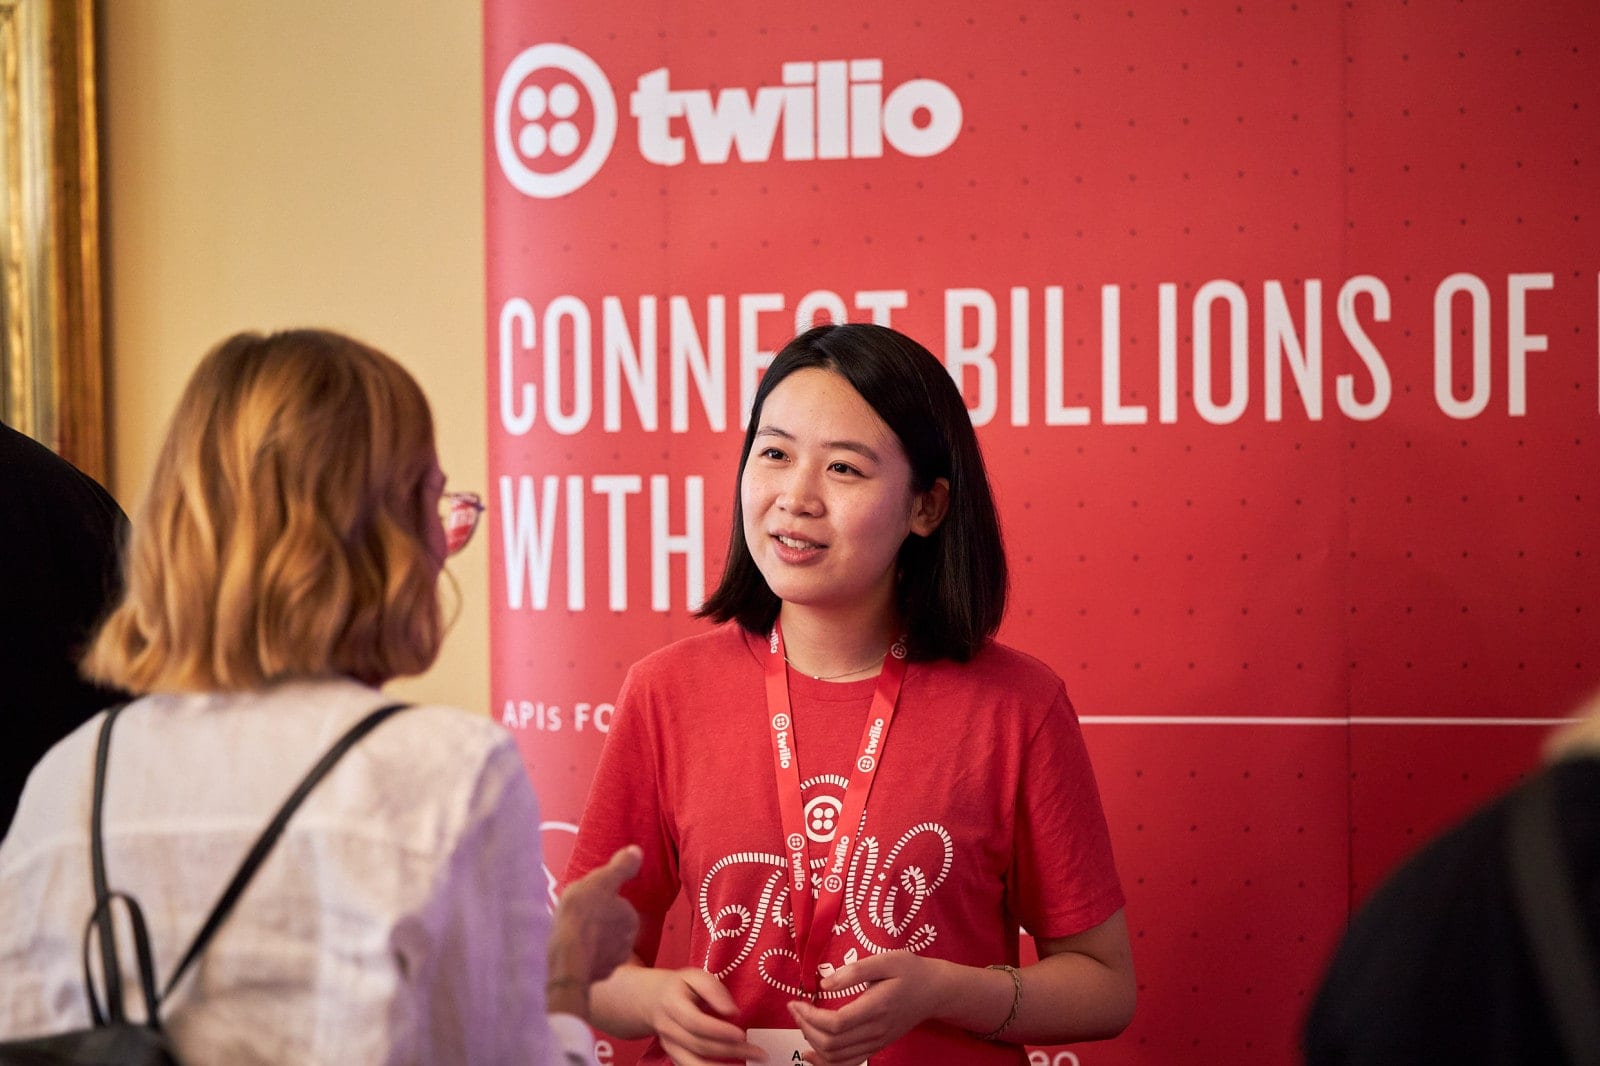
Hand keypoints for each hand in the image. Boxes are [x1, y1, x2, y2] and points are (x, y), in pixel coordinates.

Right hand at [549, 845, 642, 985]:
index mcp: (630, 918)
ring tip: (568, 937)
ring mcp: (612, 963)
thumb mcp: (600, 881)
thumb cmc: (582, 915)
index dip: (599, 902)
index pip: (617, 905)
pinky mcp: (597, 979)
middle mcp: (628, 942)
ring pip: (600, 946)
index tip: (584, 902)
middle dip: (595, 923)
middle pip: (609, 927)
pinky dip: (581, 959)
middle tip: (574, 919)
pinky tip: (567, 955)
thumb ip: (620, 867)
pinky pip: (590, 964)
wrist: (566, 960)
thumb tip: (637, 851)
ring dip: (588, 942)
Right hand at [644, 966, 765, 1064]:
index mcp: (672, 1004)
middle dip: (731, 1051)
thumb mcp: (694, 976)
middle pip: (699, 1045)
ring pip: (693, 1063)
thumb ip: (713, 990)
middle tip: (758, 1053)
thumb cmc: (680, 987)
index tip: (742, 1034)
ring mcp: (669, 1045)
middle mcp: (668, 1028)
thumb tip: (732, 1011)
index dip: (719, 1031)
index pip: (695, 1023)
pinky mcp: (673, 1055)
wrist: (650, 1000)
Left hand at [786, 952, 941, 1064]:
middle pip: (831, 1043)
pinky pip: (847, 1064)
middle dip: (805, 1027)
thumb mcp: (886, 960)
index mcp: (876, 1008)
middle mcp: (876, 1031)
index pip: (835, 1024)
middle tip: (795, 1008)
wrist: (934, 991)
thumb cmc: (910, 971)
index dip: (809, 1016)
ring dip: (812, 1043)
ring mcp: (876, 1043)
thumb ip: (854, 971)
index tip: (796, 1002)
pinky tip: (811, 1052)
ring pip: (836, 1058)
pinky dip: (825, 1063)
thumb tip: (825, 984)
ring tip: (801, 1022)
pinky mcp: (876, 1047)